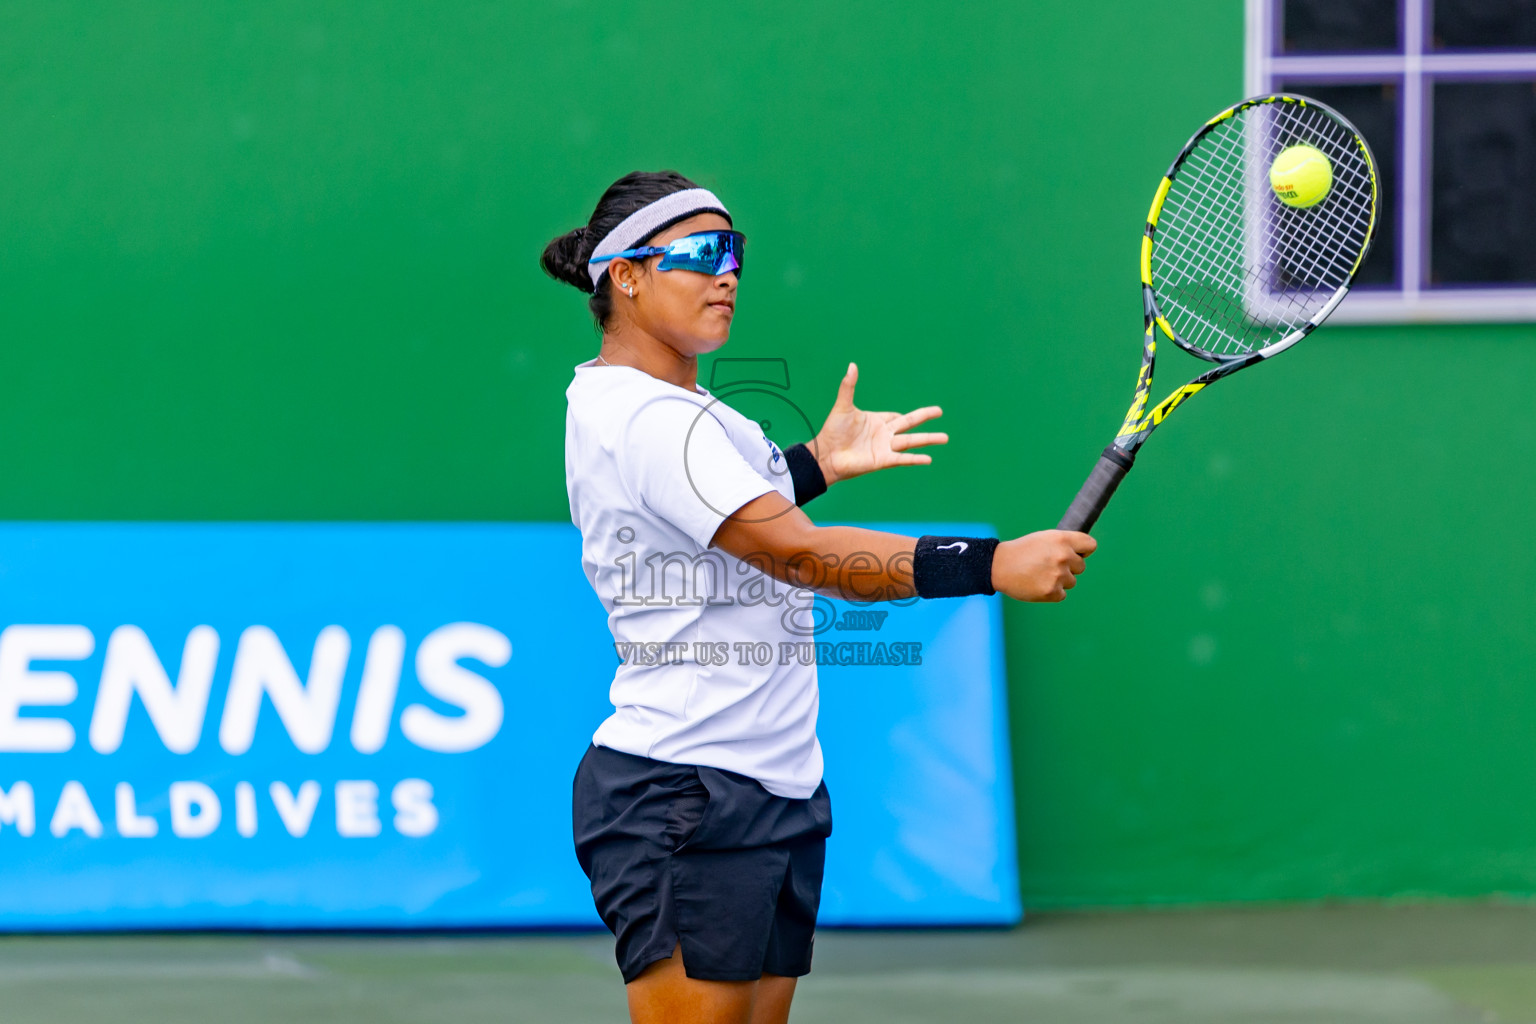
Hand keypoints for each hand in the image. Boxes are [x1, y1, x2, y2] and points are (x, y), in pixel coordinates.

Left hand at [809, 363, 947, 484]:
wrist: (826, 454)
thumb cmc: (833, 431)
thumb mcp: (843, 406)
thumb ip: (849, 386)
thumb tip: (852, 365)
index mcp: (876, 421)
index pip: (896, 417)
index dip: (903, 415)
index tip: (916, 415)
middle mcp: (883, 434)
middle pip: (909, 424)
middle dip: (925, 417)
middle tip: (940, 411)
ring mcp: (885, 447)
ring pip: (911, 441)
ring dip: (928, 439)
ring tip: (945, 438)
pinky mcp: (882, 460)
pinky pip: (902, 458)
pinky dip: (915, 459)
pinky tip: (928, 459)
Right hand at [991, 531, 1097, 601]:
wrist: (999, 566)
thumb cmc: (1022, 551)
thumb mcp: (1044, 538)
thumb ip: (1064, 543)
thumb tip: (1082, 553)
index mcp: (1062, 540)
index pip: (1090, 545)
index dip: (1084, 551)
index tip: (1076, 554)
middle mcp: (1063, 557)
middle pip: (1081, 567)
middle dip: (1069, 567)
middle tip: (1049, 565)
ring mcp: (1058, 576)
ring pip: (1071, 581)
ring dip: (1060, 580)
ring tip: (1040, 574)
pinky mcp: (1052, 592)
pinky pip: (1062, 594)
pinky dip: (1052, 592)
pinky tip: (1038, 584)